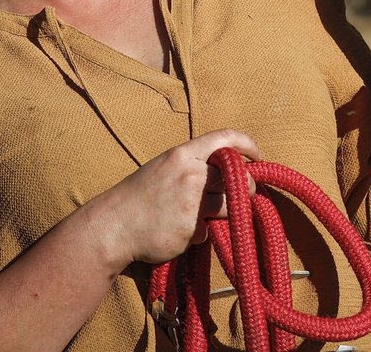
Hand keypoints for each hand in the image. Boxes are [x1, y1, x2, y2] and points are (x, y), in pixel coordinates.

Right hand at [91, 129, 261, 266]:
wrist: (113, 227)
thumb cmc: (139, 196)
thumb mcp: (165, 166)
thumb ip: (194, 164)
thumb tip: (229, 168)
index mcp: (183, 154)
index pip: (225, 138)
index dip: (247, 144)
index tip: (257, 155)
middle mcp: (191, 174)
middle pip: (238, 177)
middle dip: (246, 187)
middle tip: (241, 194)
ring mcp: (193, 202)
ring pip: (230, 206)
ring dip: (225, 212)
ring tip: (204, 215)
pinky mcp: (192, 229)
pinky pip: (209, 229)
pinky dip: (201, 232)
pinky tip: (181, 231)